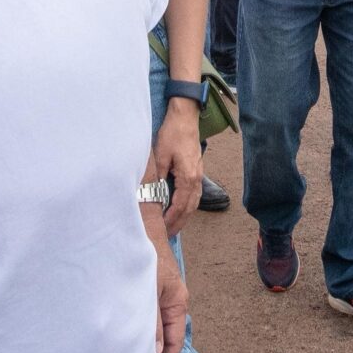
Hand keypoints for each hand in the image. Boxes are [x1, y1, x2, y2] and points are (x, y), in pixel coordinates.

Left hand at [143, 210, 187, 352]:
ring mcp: (160, 297)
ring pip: (155, 328)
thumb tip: (156, 350)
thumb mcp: (149, 289)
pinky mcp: (148, 291)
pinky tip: (129, 338)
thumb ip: (152, 320)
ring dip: (147, 345)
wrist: (141, 227)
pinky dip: (141, 330)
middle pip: (166, 338)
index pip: (174, 342)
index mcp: (177, 303)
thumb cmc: (147, 255)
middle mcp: (171, 302)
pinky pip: (147, 317)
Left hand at [146, 102, 203, 236]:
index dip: (171, 219)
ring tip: (174, 227)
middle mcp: (196, 179)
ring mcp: (198, 175)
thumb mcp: (160, 155)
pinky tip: (181, 210)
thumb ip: (159, 176)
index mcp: (188, 177)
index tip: (162, 228)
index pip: (180, 206)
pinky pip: (194, 195)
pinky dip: (188, 206)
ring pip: (194, 203)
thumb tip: (154, 194)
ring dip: (185, 216)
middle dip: (179, 223)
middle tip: (168, 235)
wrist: (185, 118)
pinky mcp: (197, 171)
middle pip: (189, 208)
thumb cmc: (173, 134)